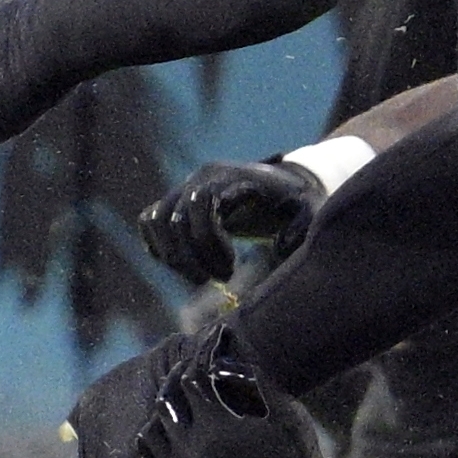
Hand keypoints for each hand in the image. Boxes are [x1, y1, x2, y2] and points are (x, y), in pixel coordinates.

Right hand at [137, 158, 326, 285]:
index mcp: (230, 177)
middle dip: (193, 258)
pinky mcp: (175, 202)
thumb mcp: (308, 211)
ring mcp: (184, 188)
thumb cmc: (295, 202)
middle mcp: (200, 178)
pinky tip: (185, 266)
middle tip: (220, 279)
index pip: (201, 203)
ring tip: (200, 277)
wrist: (283, 186)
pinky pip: (149, 222)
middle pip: (176, 220)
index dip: (209, 241)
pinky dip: (158, 247)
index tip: (231, 268)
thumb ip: (299, 229)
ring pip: (157, 222)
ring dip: (172, 256)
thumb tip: (276, 246)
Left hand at [139, 327, 334, 457]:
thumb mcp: (283, 412)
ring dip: (163, 416)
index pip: (190, 383)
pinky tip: (171, 439)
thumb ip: (252, 381)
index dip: (198, 365)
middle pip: (166, 405)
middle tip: (187, 375)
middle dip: (176, 384)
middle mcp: (191, 452)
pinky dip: (154, 448)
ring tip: (179, 407)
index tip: (204, 359)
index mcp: (216, 428)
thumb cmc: (294, 453)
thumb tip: (219, 361)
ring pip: (151, 434)